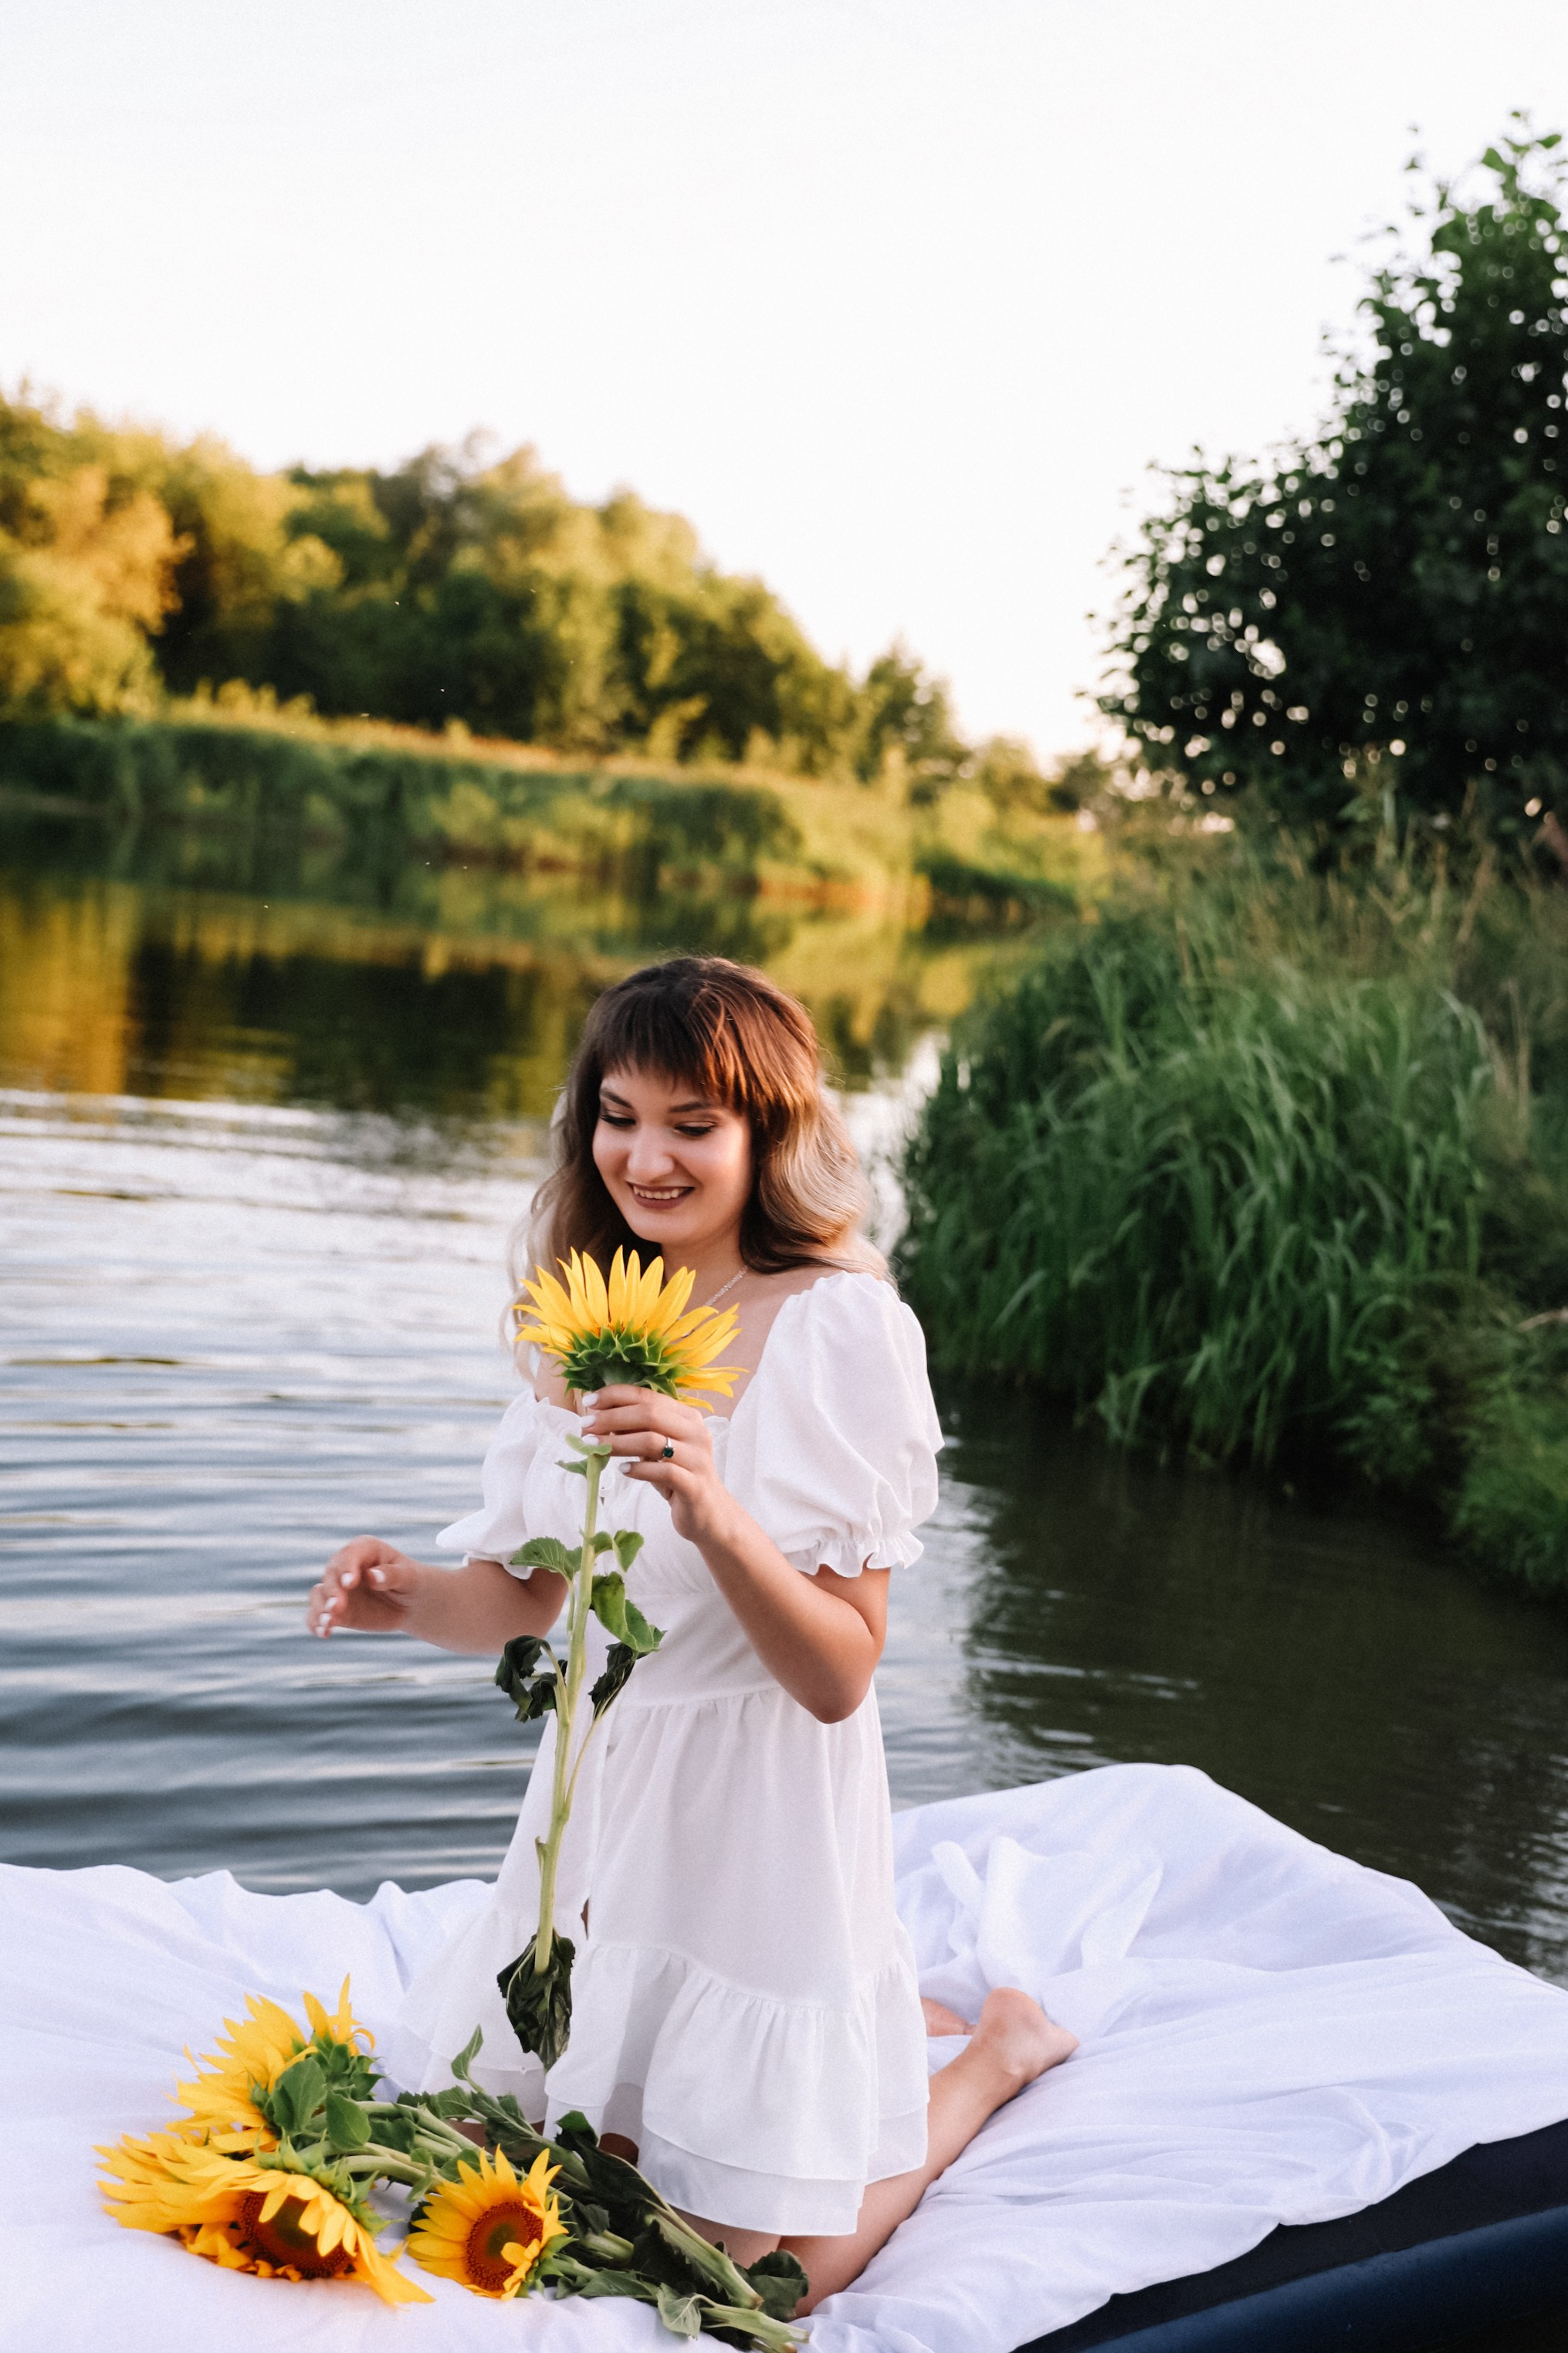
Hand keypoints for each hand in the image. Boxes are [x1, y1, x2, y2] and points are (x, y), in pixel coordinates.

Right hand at [307, 1536, 421, 1637]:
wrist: (411, 1602)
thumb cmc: (412, 1582)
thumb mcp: (410, 1577)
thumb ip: (393, 1575)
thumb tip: (372, 1576)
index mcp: (365, 1549)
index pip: (350, 1555)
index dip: (348, 1567)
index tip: (350, 1583)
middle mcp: (346, 1566)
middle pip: (331, 1574)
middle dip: (333, 1591)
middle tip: (337, 1607)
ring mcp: (338, 1588)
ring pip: (319, 1594)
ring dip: (320, 1608)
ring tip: (327, 1623)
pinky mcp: (335, 1609)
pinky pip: (318, 1614)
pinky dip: (316, 1623)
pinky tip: (323, 1633)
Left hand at [581, 1386, 735, 1548]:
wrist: (709, 1513)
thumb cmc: (678, 1476)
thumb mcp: (658, 1450)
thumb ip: (638, 1432)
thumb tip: (601, 1419)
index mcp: (687, 1417)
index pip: (648, 1396)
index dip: (616, 1396)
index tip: (589, 1402)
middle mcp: (696, 1432)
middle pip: (650, 1414)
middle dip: (612, 1418)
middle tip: (586, 1426)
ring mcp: (698, 1458)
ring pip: (653, 1441)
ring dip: (618, 1443)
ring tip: (594, 1448)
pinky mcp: (694, 1484)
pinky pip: (664, 1471)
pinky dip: (639, 1468)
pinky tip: (622, 1470)